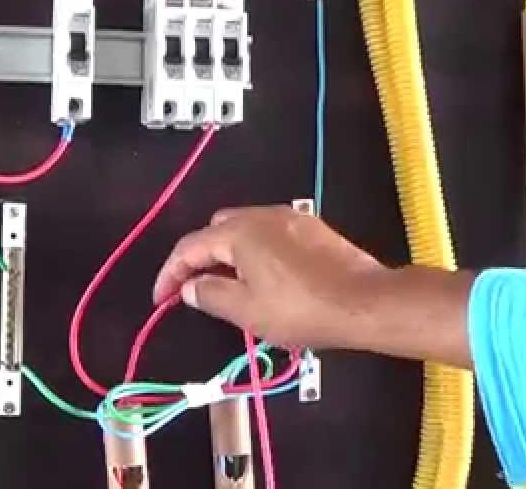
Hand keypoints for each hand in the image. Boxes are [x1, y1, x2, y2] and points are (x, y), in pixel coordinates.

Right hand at [153, 205, 386, 347]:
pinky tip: (264, 279)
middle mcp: (263, 215)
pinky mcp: (313, 229)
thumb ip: (210, 296)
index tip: (161, 299)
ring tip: (229, 288)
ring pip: (246, 229)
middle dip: (200, 258)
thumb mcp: (246, 311)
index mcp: (240, 231)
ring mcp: (291, 218)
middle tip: (195, 290)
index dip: (170, 273)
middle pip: (217, 230)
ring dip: (230, 255)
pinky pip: (271, 234)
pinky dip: (256, 252)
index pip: (190, 246)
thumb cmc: (301, 309)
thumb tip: (190, 287)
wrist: (364, 301)